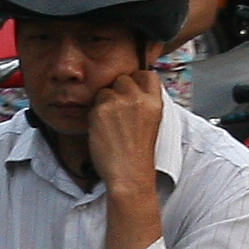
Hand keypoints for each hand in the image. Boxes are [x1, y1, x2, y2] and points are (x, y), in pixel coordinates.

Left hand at [86, 68, 166, 195]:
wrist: (129, 174)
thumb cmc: (138, 154)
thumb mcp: (152, 123)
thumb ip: (143, 103)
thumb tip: (130, 89)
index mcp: (155, 103)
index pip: (147, 74)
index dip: (137, 80)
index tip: (131, 90)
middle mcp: (138, 99)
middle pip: (123, 79)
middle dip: (117, 91)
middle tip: (117, 112)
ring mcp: (119, 103)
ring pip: (105, 91)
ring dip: (104, 104)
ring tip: (110, 125)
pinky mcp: (101, 110)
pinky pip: (93, 104)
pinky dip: (94, 116)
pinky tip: (102, 131)